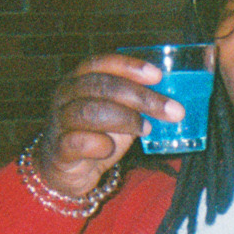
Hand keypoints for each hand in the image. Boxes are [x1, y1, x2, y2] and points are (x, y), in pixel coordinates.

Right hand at [33, 54, 185, 197]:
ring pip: (89, 111)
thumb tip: (174, 99)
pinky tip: (111, 148)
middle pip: (101, 86)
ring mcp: (59, 121)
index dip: (129, 66)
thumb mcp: (117, 112)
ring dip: (124, 119)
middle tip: (172, 110)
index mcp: (79, 78)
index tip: (157, 75)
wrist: (67, 169)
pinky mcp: (59, 149)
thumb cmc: (96, 134)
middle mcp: (65, 95)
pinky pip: (77, 141)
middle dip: (140, 97)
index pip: (101, 63)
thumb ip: (136, 102)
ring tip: (145, 129)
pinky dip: (98, 144)